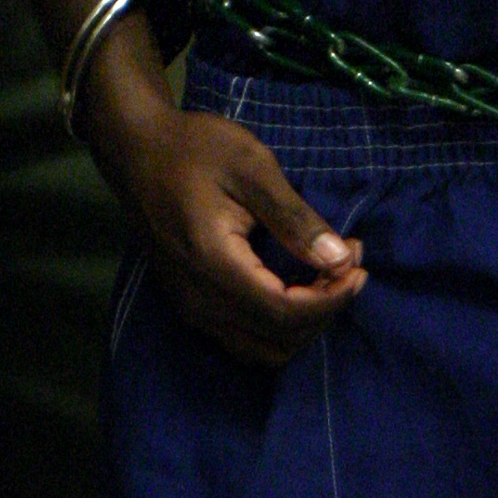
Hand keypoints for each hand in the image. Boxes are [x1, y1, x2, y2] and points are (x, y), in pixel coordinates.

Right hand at [91, 50, 365, 368]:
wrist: (137, 150)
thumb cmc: (195, 149)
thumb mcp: (251, 166)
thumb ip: (294, 217)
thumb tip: (339, 259)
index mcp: (214, 266)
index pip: (284, 313)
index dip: (330, 299)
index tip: (359, 265)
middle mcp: (199, 302)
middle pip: (277, 339)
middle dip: (325, 308)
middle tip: (351, 260)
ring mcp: (191, 309)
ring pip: (261, 348)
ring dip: (304, 322)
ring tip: (330, 274)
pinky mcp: (190, 304)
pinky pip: (244, 336)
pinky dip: (280, 322)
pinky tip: (298, 284)